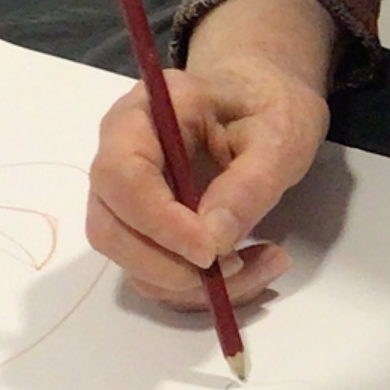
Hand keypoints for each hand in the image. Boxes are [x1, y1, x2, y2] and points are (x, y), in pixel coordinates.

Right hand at [86, 0, 334, 310]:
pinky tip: (250, 267)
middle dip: (167, 266)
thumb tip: (214, 240)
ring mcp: (125, 195)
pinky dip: (198, 289)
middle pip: (109, 227)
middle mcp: (119, 153)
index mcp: (146, 113)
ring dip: (190, 286)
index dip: (157, 222)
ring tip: (265, 264)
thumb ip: (249, 184)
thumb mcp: (280, 135)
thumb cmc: (267, 106)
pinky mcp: (141, 228)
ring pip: (129, 261)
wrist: (259, 101)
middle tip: (236, 268)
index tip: (211, 251)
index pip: (122, 174)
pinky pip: (153, 274)